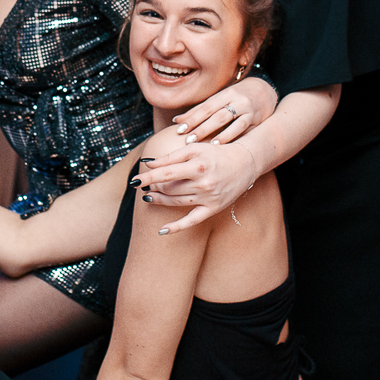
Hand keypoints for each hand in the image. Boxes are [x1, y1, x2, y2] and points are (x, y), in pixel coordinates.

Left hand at [132, 139, 262, 232]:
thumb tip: (148, 163)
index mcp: (197, 165)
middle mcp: (202, 183)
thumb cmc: (216, 153)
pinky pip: (191, 221)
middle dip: (154, 187)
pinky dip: (176, 227)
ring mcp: (208, 198)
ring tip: (149, 197)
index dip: (147, 177)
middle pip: (169, 188)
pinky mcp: (213, 208)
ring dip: (159, 200)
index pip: (165, 173)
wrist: (245, 163)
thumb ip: (171, 156)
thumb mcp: (195, 148)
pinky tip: (161, 230)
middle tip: (145, 185)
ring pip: (176, 202)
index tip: (134, 180)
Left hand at [171, 76, 276, 144]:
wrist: (266, 91)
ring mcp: (246, 108)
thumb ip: (201, 110)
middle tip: (186, 139)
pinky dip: (229, 136)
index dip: (192, 117)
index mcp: (224, 93)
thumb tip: (177, 120)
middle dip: (200, 126)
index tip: (179, 129)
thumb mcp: (221, 100)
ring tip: (200, 143)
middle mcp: (235, 99)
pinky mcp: (256, 119)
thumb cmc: (237, 98)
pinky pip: (241, 128)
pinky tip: (219, 144)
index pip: (206, 106)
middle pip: (215, 113)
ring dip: (213, 132)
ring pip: (227, 120)